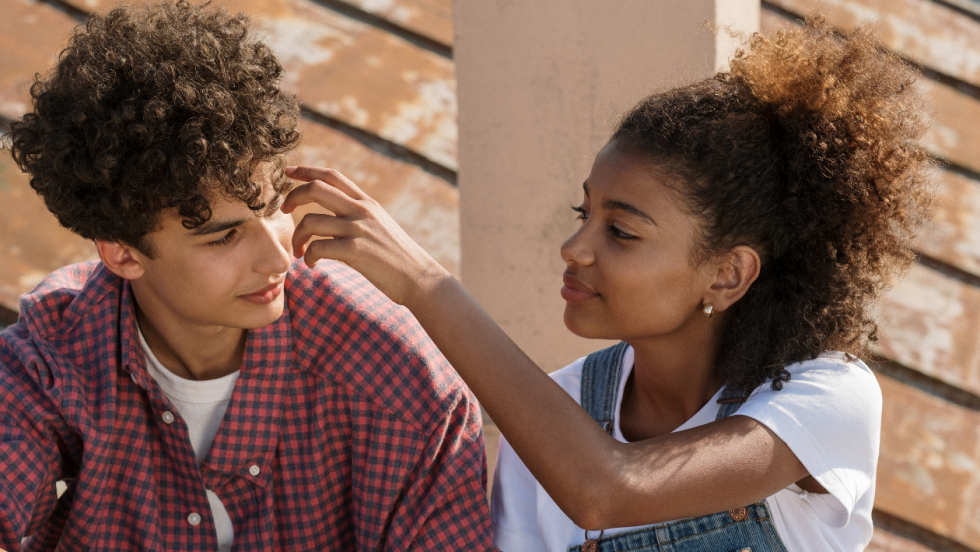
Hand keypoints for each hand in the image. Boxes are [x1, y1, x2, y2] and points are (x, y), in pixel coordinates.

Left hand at [280, 166, 451, 304]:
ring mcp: (358, 230)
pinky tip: (312, 264)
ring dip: (297, 237)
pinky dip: (309, 257)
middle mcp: (361, 211)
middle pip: (315, 189)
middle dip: (292, 197)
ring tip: (300, 252)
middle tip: (284, 212)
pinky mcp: (356, 251)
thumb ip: (359, 215)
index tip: (288, 172)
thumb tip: (336, 212)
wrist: (418, 278)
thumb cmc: (397, 257)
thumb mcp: (380, 225)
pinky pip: (318, 248)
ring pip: (310, 221)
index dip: (306, 170)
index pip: (331, 176)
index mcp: (366, 203)